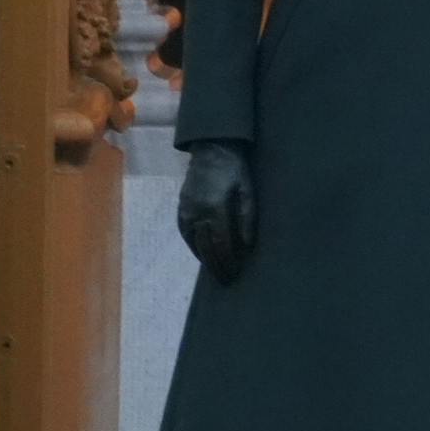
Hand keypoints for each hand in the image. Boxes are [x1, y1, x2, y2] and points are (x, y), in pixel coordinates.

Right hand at [177, 142, 256, 281]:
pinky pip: (186, 234)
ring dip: (205, 260)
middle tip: (227, 281)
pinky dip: (194, 247)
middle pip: (206, 248)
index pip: (221, 244)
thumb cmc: (235, 169)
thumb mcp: (248, 191)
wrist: (212, 149)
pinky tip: (203, 254)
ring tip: (217, 272)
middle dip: (217, 266)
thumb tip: (246, 247)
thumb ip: (247, 219)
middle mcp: (196, 213)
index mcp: (215, 208)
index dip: (228, 262)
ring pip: (194, 243)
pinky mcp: (181, 208)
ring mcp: (185, 211)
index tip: (235, 275)